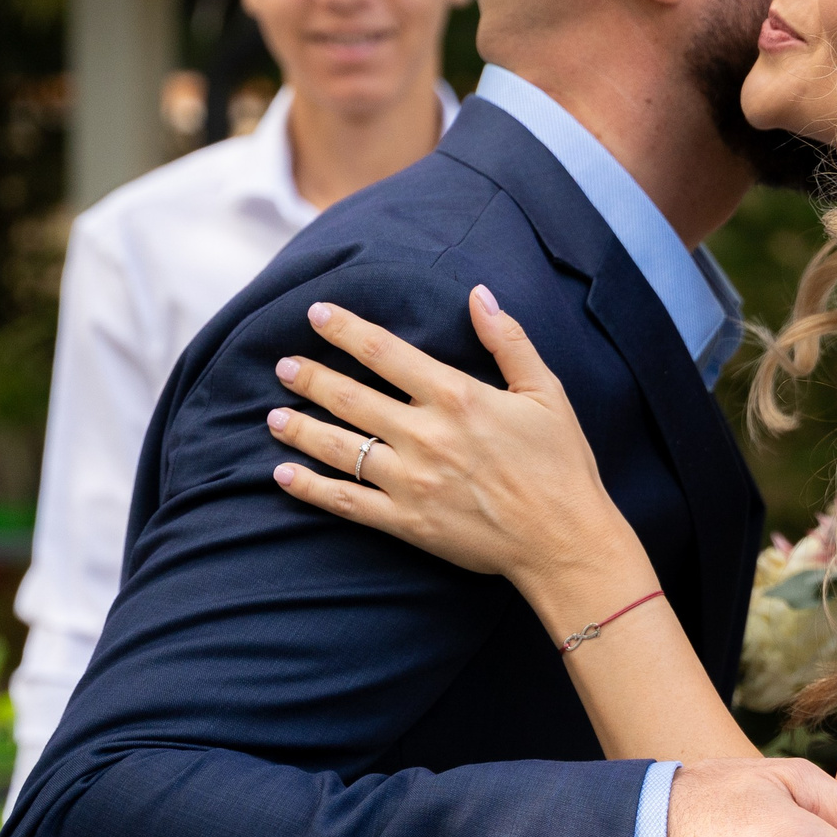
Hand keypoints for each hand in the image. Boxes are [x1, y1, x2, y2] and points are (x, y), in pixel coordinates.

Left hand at [268, 289, 640, 617]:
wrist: (564, 540)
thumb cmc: (561, 465)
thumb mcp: (547, 392)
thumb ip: (508, 341)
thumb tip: (479, 295)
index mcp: (456, 397)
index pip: (385, 352)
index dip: (346, 330)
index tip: (316, 314)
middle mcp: (425, 435)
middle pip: (349, 397)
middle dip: (309, 377)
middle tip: (283, 365)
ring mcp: (410, 481)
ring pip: (337, 447)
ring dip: (299, 427)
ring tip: (272, 415)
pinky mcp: (406, 522)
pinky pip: (345, 501)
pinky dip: (309, 488)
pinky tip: (283, 474)